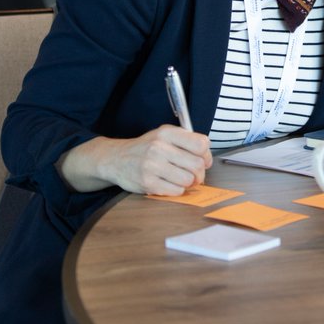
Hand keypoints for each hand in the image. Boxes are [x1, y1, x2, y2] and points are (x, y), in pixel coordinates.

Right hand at [97, 125, 212, 195]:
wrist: (116, 159)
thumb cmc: (145, 148)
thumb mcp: (163, 135)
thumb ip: (186, 141)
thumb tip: (207, 157)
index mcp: (166, 133)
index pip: (201, 144)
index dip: (206, 155)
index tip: (203, 160)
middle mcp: (159, 147)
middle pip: (197, 165)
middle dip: (200, 173)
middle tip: (194, 175)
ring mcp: (152, 165)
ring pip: (188, 180)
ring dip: (188, 183)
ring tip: (181, 179)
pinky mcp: (148, 183)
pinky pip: (176, 191)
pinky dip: (177, 190)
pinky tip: (169, 184)